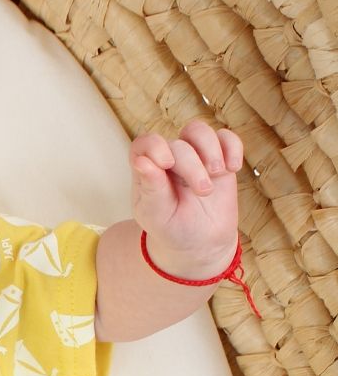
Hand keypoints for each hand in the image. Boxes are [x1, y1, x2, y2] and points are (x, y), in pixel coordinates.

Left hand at [129, 119, 241, 276]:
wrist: (201, 243)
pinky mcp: (219, 158)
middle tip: (203, 192)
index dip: (155, 146)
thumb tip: (142, 162)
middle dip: (193, 165)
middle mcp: (169, 159)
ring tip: (217, 173)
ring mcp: (195, 156)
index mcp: (147, 171)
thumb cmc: (172, 230)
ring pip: (200, 131)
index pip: (144, 144)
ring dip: (211, 149)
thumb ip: (151, 189)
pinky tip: (233, 168)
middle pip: (179, 144)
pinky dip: (233, 147)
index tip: (166, 164)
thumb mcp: (157, 216)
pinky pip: (226, 138)